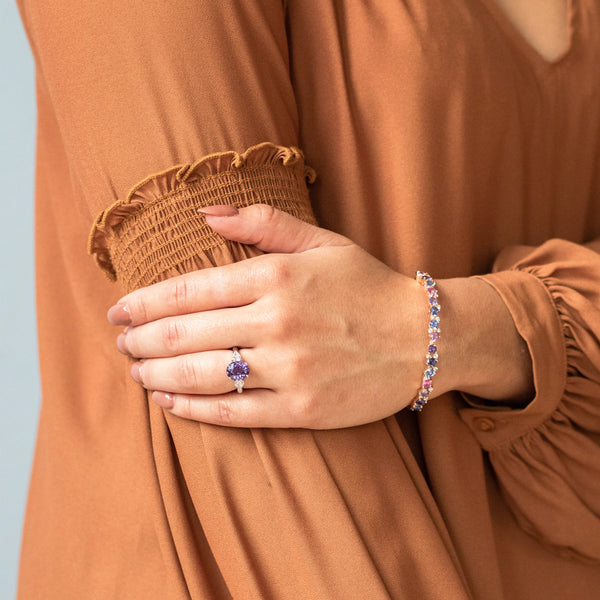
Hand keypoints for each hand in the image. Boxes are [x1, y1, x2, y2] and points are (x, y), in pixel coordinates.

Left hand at [107, 204, 429, 428]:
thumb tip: (206, 211)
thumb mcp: (322, 241)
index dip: (143, 302)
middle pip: (184, 334)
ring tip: (137, 372)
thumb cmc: (367, 286)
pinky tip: (169, 402)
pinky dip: (192, 409)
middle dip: (141, 340)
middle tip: (122, 344)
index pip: (189, 290)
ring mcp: (289, 369)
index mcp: (277, 277)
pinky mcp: (301, 409)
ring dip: (157, 374)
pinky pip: (233, 412)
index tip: (119, 310)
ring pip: (200, 375)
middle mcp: (277, 322)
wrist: (423, 337)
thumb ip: (263, 222)